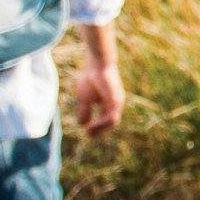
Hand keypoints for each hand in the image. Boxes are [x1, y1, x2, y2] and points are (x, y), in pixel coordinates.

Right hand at [73, 22, 125, 136]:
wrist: (97, 64)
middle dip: (100, 130)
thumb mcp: (85, 98)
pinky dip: (102, 123)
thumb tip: (82, 124)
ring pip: (112, 121)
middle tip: (89, 135)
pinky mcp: (115, 99)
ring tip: (89, 131)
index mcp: (109, 103)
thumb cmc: (91, 78)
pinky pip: (111, 116)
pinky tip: (92, 125)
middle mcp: (115, 103)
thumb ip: (85, 111)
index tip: (87, 132)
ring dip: (100, 128)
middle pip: (110, 123)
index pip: (106, 120)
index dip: (97, 127)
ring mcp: (117, 101)